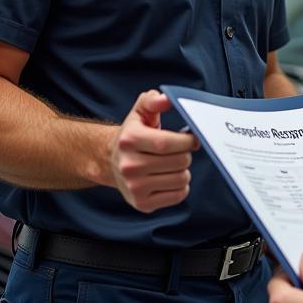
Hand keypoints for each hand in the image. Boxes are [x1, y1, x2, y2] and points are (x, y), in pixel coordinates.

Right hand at [109, 90, 199, 212]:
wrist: (111, 161)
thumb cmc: (133, 134)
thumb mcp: (140, 111)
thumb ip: (153, 100)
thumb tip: (166, 99)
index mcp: (129, 140)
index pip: (167, 143)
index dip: (187, 141)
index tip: (192, 138)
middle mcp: (129, 165)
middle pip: (179, 162)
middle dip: (186, 154)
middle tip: (179, 151)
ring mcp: (134, 187)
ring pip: (181, 179)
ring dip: (183, 170)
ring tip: (173, 164)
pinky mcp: (142, 204)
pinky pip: (178, 196)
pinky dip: (180, 186)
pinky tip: (169, 177)